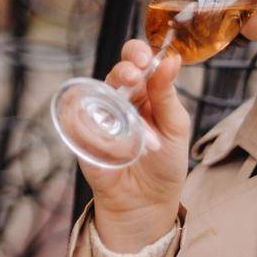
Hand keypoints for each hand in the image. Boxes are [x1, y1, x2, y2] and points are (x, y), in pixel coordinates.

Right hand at [83, 39, 191, 251]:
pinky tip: (106, 122)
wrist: (147, 203)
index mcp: (146, 92)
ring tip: (127, 91)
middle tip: (135, 73)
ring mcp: (101, 117)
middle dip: (125, 67)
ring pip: (98, 90)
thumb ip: (168, 95)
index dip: (139, 53)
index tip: (147, 58)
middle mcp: (121, 100)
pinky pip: (81, 118)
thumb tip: (171, 59)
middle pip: (117, 72)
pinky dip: (93, 116)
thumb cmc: (165, 164)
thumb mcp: (175, 127)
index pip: (138, 61)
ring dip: (111, 87)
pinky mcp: (84, 136)